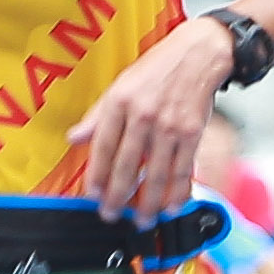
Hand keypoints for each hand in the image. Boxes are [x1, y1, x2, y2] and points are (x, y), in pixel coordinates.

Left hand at [61, 15, 236, 221]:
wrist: (199, 53)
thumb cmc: (158, 68)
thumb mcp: (120, 84)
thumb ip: (97, 115)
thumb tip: (74, 138)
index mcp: (121, 102)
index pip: (103, 146)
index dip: (95, 174)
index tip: (92, 195)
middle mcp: (144, 115)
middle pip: (127, 165)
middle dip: (118, 196)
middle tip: (110, 214)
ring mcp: (170, 126)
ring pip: (157, 173)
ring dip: (149, 202)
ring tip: (142, 220)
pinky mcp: (192, 132)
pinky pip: (184, 169)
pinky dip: (178, 191)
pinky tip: (172, 206)